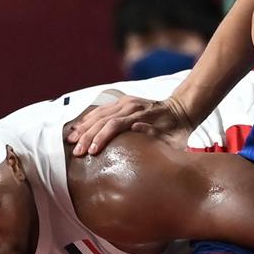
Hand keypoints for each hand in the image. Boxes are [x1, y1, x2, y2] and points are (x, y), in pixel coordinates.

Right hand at [67, 95, 194, 155]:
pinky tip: (79, 126)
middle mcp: (130, 106)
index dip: (101, 138)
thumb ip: (155, 134)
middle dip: (87, 135)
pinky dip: (89, 118)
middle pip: (102, 120)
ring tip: (71, 139)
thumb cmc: (177, 132)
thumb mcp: (172, 140)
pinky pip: (102, 109)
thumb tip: (136, 128)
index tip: (91, 151)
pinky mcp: (123, 101)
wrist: (182, 109)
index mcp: (140, 116)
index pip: (114, 125)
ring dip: (84, 126)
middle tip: (76, 151)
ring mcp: (126, 102)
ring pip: (99, 113)